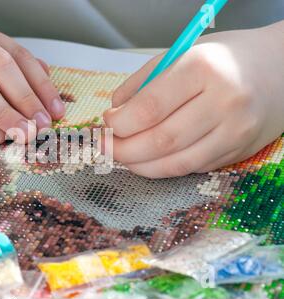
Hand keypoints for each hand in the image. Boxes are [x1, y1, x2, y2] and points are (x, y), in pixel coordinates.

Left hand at [104, 22, 283, 177]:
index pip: (150, 108)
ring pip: (176, 163)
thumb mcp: (180, 55)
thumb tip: (115, 112)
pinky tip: (151, 159)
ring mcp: (235, 132)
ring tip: (125, 157)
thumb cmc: (222, 59)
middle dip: (124, 150)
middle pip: (161, 140)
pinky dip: (164, 167)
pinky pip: (192, 167)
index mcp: (203, 69)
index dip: (120, 123)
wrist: (279, 69)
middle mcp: (223, 102)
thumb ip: (142, 83)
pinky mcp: (239, 152)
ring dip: (141, 166)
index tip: (107, 123)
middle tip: (108, 146)